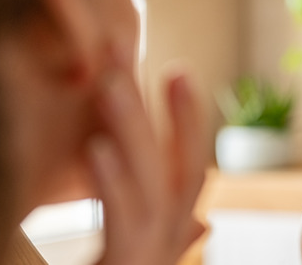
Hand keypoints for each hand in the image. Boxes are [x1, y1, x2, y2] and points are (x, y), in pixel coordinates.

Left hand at [87, 59, 207, 264]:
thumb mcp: (129, 255)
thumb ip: (156, 230)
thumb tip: (204, 221)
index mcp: (166, 237)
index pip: (188, 171)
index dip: (188, 121)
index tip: (178, 70)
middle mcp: (166, 246)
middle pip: (180, 171)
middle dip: (175, 113)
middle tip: (156, 57)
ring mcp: (149, 258)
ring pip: (155, 189)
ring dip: (136, 132)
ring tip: (113, 83)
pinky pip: (123, 224)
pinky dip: (114, 185)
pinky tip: (98, 148)